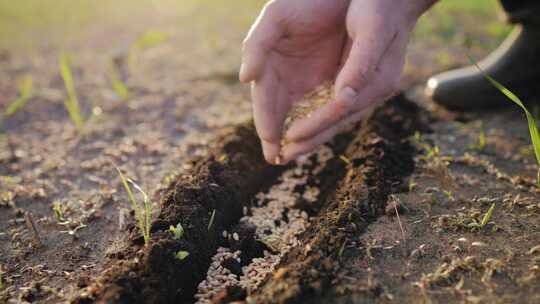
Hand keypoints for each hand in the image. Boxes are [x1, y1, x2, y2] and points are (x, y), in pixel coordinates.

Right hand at [240, 0, 350, 163]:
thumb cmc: (303, 0)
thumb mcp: (276, 17)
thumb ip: (257, 44)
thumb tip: (244, 78)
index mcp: (269, 66)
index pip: (265, 102)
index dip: (266, 124)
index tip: (269, 146)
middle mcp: (285, 77)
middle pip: (279, 114)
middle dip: (277, 137)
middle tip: (277, 160)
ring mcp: (306, 79)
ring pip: (300, 113)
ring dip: (298, 135)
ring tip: (293, 155)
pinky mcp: (328, 77)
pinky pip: (322, 104)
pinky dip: (319, 121)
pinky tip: (318, 135)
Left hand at [281, 0, 434, 162]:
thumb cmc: (382, 7)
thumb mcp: (373, 29)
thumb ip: (360, 65)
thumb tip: (344, 99)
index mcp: (378, 81)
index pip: (340, 110)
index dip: (315, 125)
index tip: (290, 139)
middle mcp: (373, 90)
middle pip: (337, 121)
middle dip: (309, 139)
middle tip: (281, 158)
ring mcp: (367, 88)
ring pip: (335, 118)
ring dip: (312, 135)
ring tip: (288, 151)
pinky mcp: (359, 83)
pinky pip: (335, 106)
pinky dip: (317, 119)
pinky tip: (302, 127)